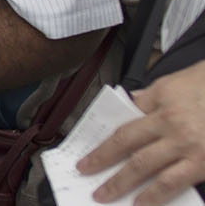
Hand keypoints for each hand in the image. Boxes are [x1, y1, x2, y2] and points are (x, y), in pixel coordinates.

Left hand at [80, 58, 204, 203]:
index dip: (103, 149)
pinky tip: (145, 202)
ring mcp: (190, 148)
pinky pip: (177, 182)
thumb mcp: (172, 84)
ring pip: (151, 171)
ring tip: (109, 196)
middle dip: (108, 169)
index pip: (124, 131)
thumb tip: (131, 105)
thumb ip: (150, 98)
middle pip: (133, 153)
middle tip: (89, 182)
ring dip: (127, 186)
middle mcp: (174, 128)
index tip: (86, 161)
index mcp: (161, 106)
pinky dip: (158, 195)